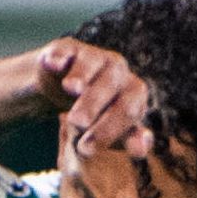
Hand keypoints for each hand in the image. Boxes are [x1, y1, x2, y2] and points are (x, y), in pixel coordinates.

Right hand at [33, 37, 154, 161]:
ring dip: (82, 78)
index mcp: (134, 93)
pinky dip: (60, 57)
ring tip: (70, 91)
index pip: (131, 109)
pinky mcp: (68, 48)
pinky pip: (65, 50)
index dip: (113, 128)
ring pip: (93, 64)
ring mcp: (94, 57)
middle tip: (78, 124)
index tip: (91, 149)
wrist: (62, 85)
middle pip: (112, 85)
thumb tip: (142, 149)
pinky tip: (54, 65)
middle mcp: (118, 71)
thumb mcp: (109, 130)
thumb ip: (126, 139)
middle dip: (95, 104)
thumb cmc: (95, 113)